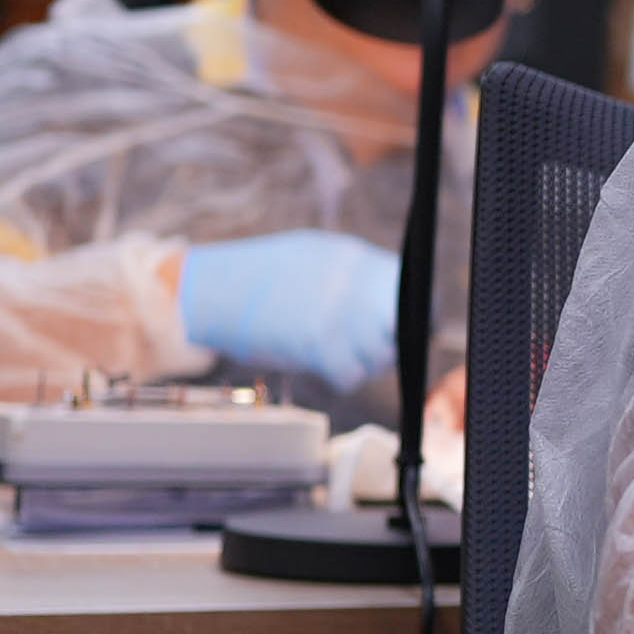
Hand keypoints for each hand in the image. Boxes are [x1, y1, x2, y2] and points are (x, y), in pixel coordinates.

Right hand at [176, 231, 403, 393]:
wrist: (215, 290)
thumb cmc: (266, 275)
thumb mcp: (319, 256)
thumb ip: (358, 276)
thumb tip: (399, 297)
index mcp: (355, 260)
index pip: (412, 289)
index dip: (418, 312)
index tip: (414, 323)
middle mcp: (352, 286)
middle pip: (402, 327)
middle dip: (395, 342)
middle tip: (376, 345)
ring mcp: (336, 316)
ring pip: (379, 356)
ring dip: (366, 361)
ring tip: (339, 350)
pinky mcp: (317, 346)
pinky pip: (351, 375)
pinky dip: (342, 376)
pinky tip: (324, 364)